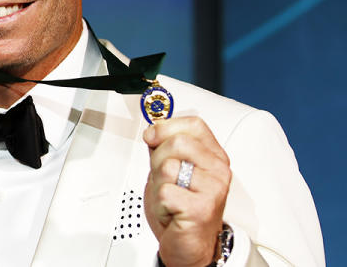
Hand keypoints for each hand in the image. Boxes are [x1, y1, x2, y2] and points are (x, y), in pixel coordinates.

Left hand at [143, 117, 230, 266]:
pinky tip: (171, 211)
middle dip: (157, 159)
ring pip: (167, 167)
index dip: (166, 126)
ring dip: (158, 184)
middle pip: (177, 142)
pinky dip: (160, 203)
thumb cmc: (181, 207)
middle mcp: (218, 170)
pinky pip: (165, 192)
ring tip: (170, 197)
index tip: (152, 136)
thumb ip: (165, 148)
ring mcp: (213, 189)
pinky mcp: (201, 208)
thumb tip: (152, 129)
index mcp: (213, 156)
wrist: (189, 245)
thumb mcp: (173, 170)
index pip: (193, 124)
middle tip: (164, 178)